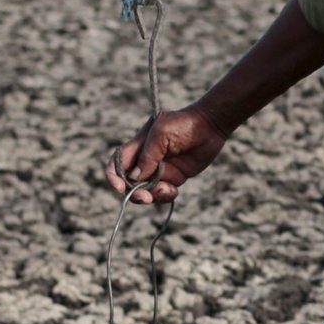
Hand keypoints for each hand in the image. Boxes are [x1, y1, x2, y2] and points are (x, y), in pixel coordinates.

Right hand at [106, 107, 227, 203]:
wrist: (210, 125)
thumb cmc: (183, 124)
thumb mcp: (161, 135)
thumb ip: (147, 156)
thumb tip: (134, 178)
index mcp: (138, 145)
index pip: (117, 162)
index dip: (113, 176)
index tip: (118, 188)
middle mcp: (146, 159)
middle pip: (129, 181)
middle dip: (133, 192)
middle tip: (145, 198)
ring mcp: (160, 169)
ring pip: (146, 190)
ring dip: (152, 195)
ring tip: (167, 190)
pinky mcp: (174, 177)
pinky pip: (163, 193)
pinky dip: (166, 196)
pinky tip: (174, 190)